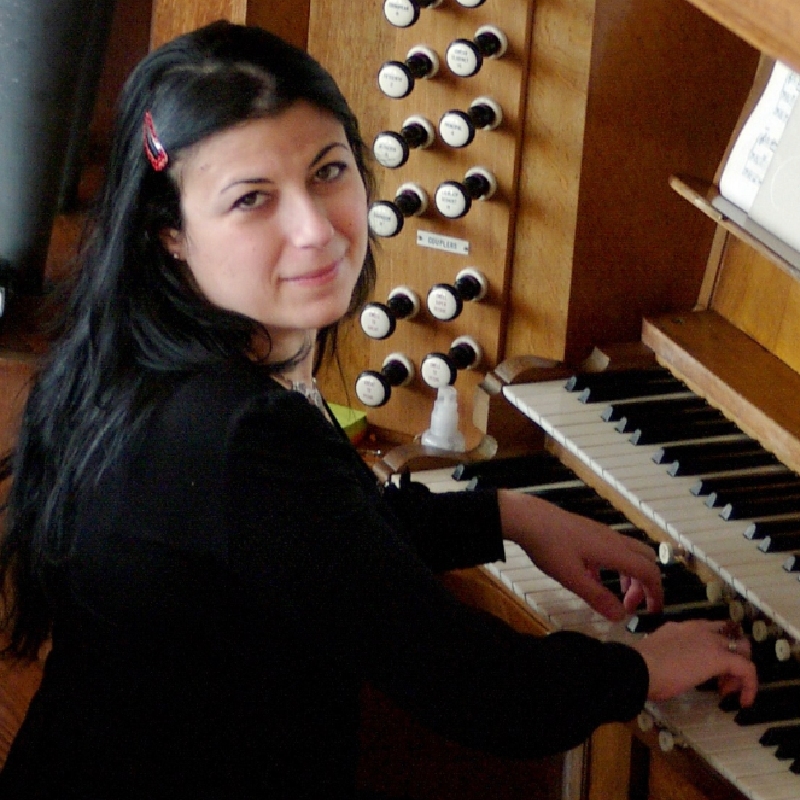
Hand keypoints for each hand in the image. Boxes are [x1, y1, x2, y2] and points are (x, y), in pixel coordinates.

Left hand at [498, 490, 662, 620]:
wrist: (529, 518)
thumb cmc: (550, 547)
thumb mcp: (573, 578)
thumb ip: (598, 597)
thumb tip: (621, 617)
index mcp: (615, 552)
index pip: (650, 572)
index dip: (656, 593)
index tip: (651, 612)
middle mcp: (613, 540)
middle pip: (645, 559)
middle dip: (645, 584)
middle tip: (630, 605)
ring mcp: (601, 534)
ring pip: (629, 554)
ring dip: (629, 576)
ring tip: (614, 597)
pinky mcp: (589, 532)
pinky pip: (611, 551)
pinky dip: (612, 568)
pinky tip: (592, 579)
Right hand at [633, 620, 757, 705]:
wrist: (639, 667)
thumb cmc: (640, 665)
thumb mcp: (658, 654)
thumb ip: (669, 655)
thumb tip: (668, 667)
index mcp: (679, 627)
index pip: (707, 632)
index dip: (711, 651)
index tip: (704, 673)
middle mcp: (697, 628)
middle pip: (729, 636)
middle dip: (731, 657)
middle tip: (721, 681)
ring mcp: (709, 640)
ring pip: (742, 648)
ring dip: (739, 669)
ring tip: (727, 690)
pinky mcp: (720, 657)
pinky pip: (746, 668)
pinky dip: (750, 684)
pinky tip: (744, 700)